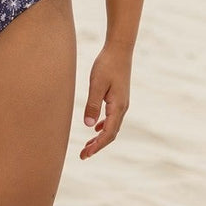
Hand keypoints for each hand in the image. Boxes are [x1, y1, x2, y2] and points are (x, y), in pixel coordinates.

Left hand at [81, 45, 130, 159]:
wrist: (120, 50)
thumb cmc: (106, 64)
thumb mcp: (96, 84)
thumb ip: (93, 105)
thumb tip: (89, 126)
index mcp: (118, 106)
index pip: (108, 133)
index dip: (97, 146)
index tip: (86, 154)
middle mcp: (122, 108)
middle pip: (111, 133)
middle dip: (97, 146)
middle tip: (83, 155)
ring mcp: (122, 103)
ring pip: (112, 127)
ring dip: (100, 138)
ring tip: (87, 146)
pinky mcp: (119, 98)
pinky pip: (112, 118)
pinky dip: (104, 127)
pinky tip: (95, 128)